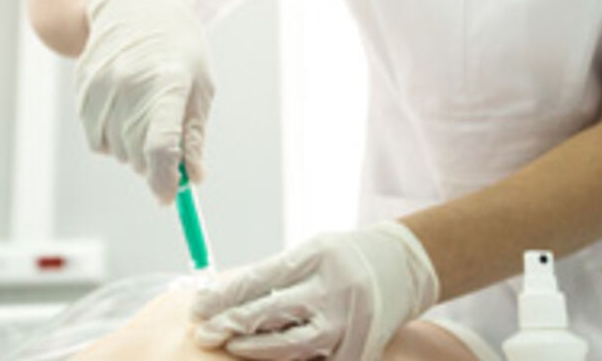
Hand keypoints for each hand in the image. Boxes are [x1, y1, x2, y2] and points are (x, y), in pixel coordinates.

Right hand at [75, 0, 213, 204]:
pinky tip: (124, 110)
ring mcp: (101, 87)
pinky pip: (95, 139)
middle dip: (154, 163)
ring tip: (145, 115)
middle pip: (136, 154)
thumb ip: (193, 135)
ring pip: (114, 151)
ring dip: (131, 149)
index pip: (160, 146)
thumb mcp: (200, 86)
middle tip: (167, 146)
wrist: (136, 6)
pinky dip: (111, 138)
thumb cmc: (179, 49)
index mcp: (167, 82)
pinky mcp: (83, 91)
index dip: (164, 179)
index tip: (168, 197)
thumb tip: (194, 178)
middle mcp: (130, 84)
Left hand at [190, 221, 439, 359]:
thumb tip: (224, 300)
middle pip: (271, 313)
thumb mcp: (310, 252)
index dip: (224, 296)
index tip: (198, 307)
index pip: (259, 279)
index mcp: (317, 255)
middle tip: (203, 332)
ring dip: (255, 348)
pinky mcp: (360, 349)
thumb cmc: (344, 257)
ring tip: (231, 346)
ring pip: (292, 346)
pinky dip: (290, 360)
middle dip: (230, 324)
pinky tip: (266, 358)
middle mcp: (334, 288)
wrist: (404, 266)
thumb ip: (275, 276)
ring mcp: (349, 322)